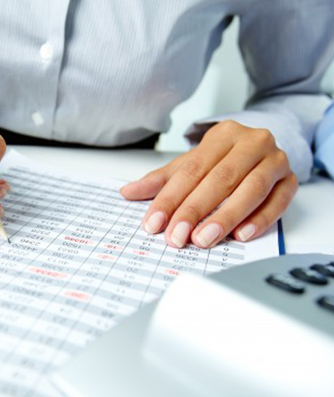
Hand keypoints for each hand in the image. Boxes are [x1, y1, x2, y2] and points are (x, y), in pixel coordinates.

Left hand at [120, 121, 297, 247]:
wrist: (263, 148)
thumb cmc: (224, 159)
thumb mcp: (191, 165)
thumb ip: (161, 180)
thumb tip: (127, 192)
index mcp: (223, 135)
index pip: (191, 170)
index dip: (170, 198)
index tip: (153, 223)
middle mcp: (252, 143)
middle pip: (220, 178)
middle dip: (195, 210)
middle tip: (176, 237)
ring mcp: (275, 160)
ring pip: (251, 189)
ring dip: (226, 217)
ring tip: (203, 239)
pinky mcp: (291, 180)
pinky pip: (278, 201)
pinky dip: (260, 219)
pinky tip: (241, 235)